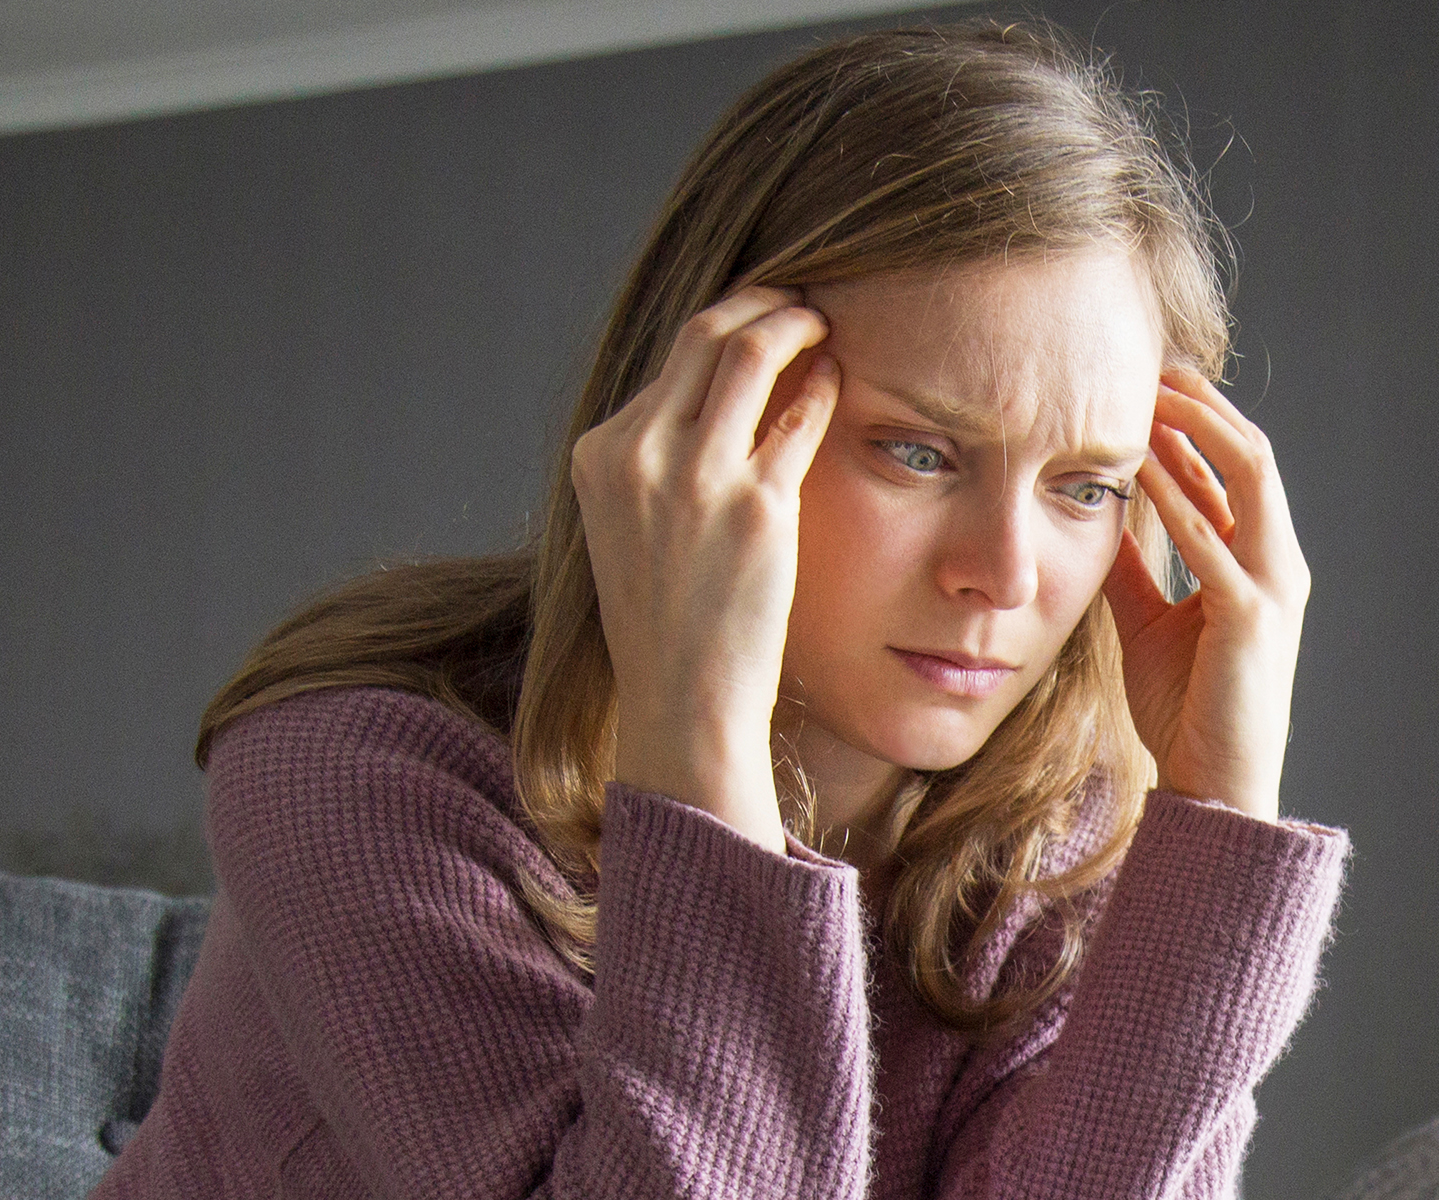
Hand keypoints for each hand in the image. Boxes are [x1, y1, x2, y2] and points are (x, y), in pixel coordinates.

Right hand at [571, 286, 842, 853]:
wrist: (682, 701)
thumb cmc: (668, 621)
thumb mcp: (633, 526)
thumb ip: (656, 460)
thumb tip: (712, 397)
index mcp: (600, 456)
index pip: (669, 358)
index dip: (723, 324)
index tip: (758, 315)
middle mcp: (639, 455)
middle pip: (706, 335)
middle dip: (761, 302)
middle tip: (802, 296)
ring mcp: (696, 479)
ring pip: (751, 354)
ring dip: (795, 324)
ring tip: (825, 320)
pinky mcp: (755, 508)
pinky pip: (799, 416)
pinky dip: (822, 386)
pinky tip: (838, 380)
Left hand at [1101, 366, 1310, 820]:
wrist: (1214, 785)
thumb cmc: (1186, 708)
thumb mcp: (1149, 621)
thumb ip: (1135, 568)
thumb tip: (1100, 514)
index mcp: (1259, 562)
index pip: (1237, 469)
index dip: (1197, 421)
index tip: (1148, 383)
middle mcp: (1278, 564)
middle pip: (1251, 454)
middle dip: (1204, 404)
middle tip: (1152, 364)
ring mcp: (1272, 588)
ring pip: (1248, 478)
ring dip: (1197, 430)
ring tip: (1151, 393)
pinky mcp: (1250, 619)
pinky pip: (1213, 541)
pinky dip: (1178, 497)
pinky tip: (1140, 469)